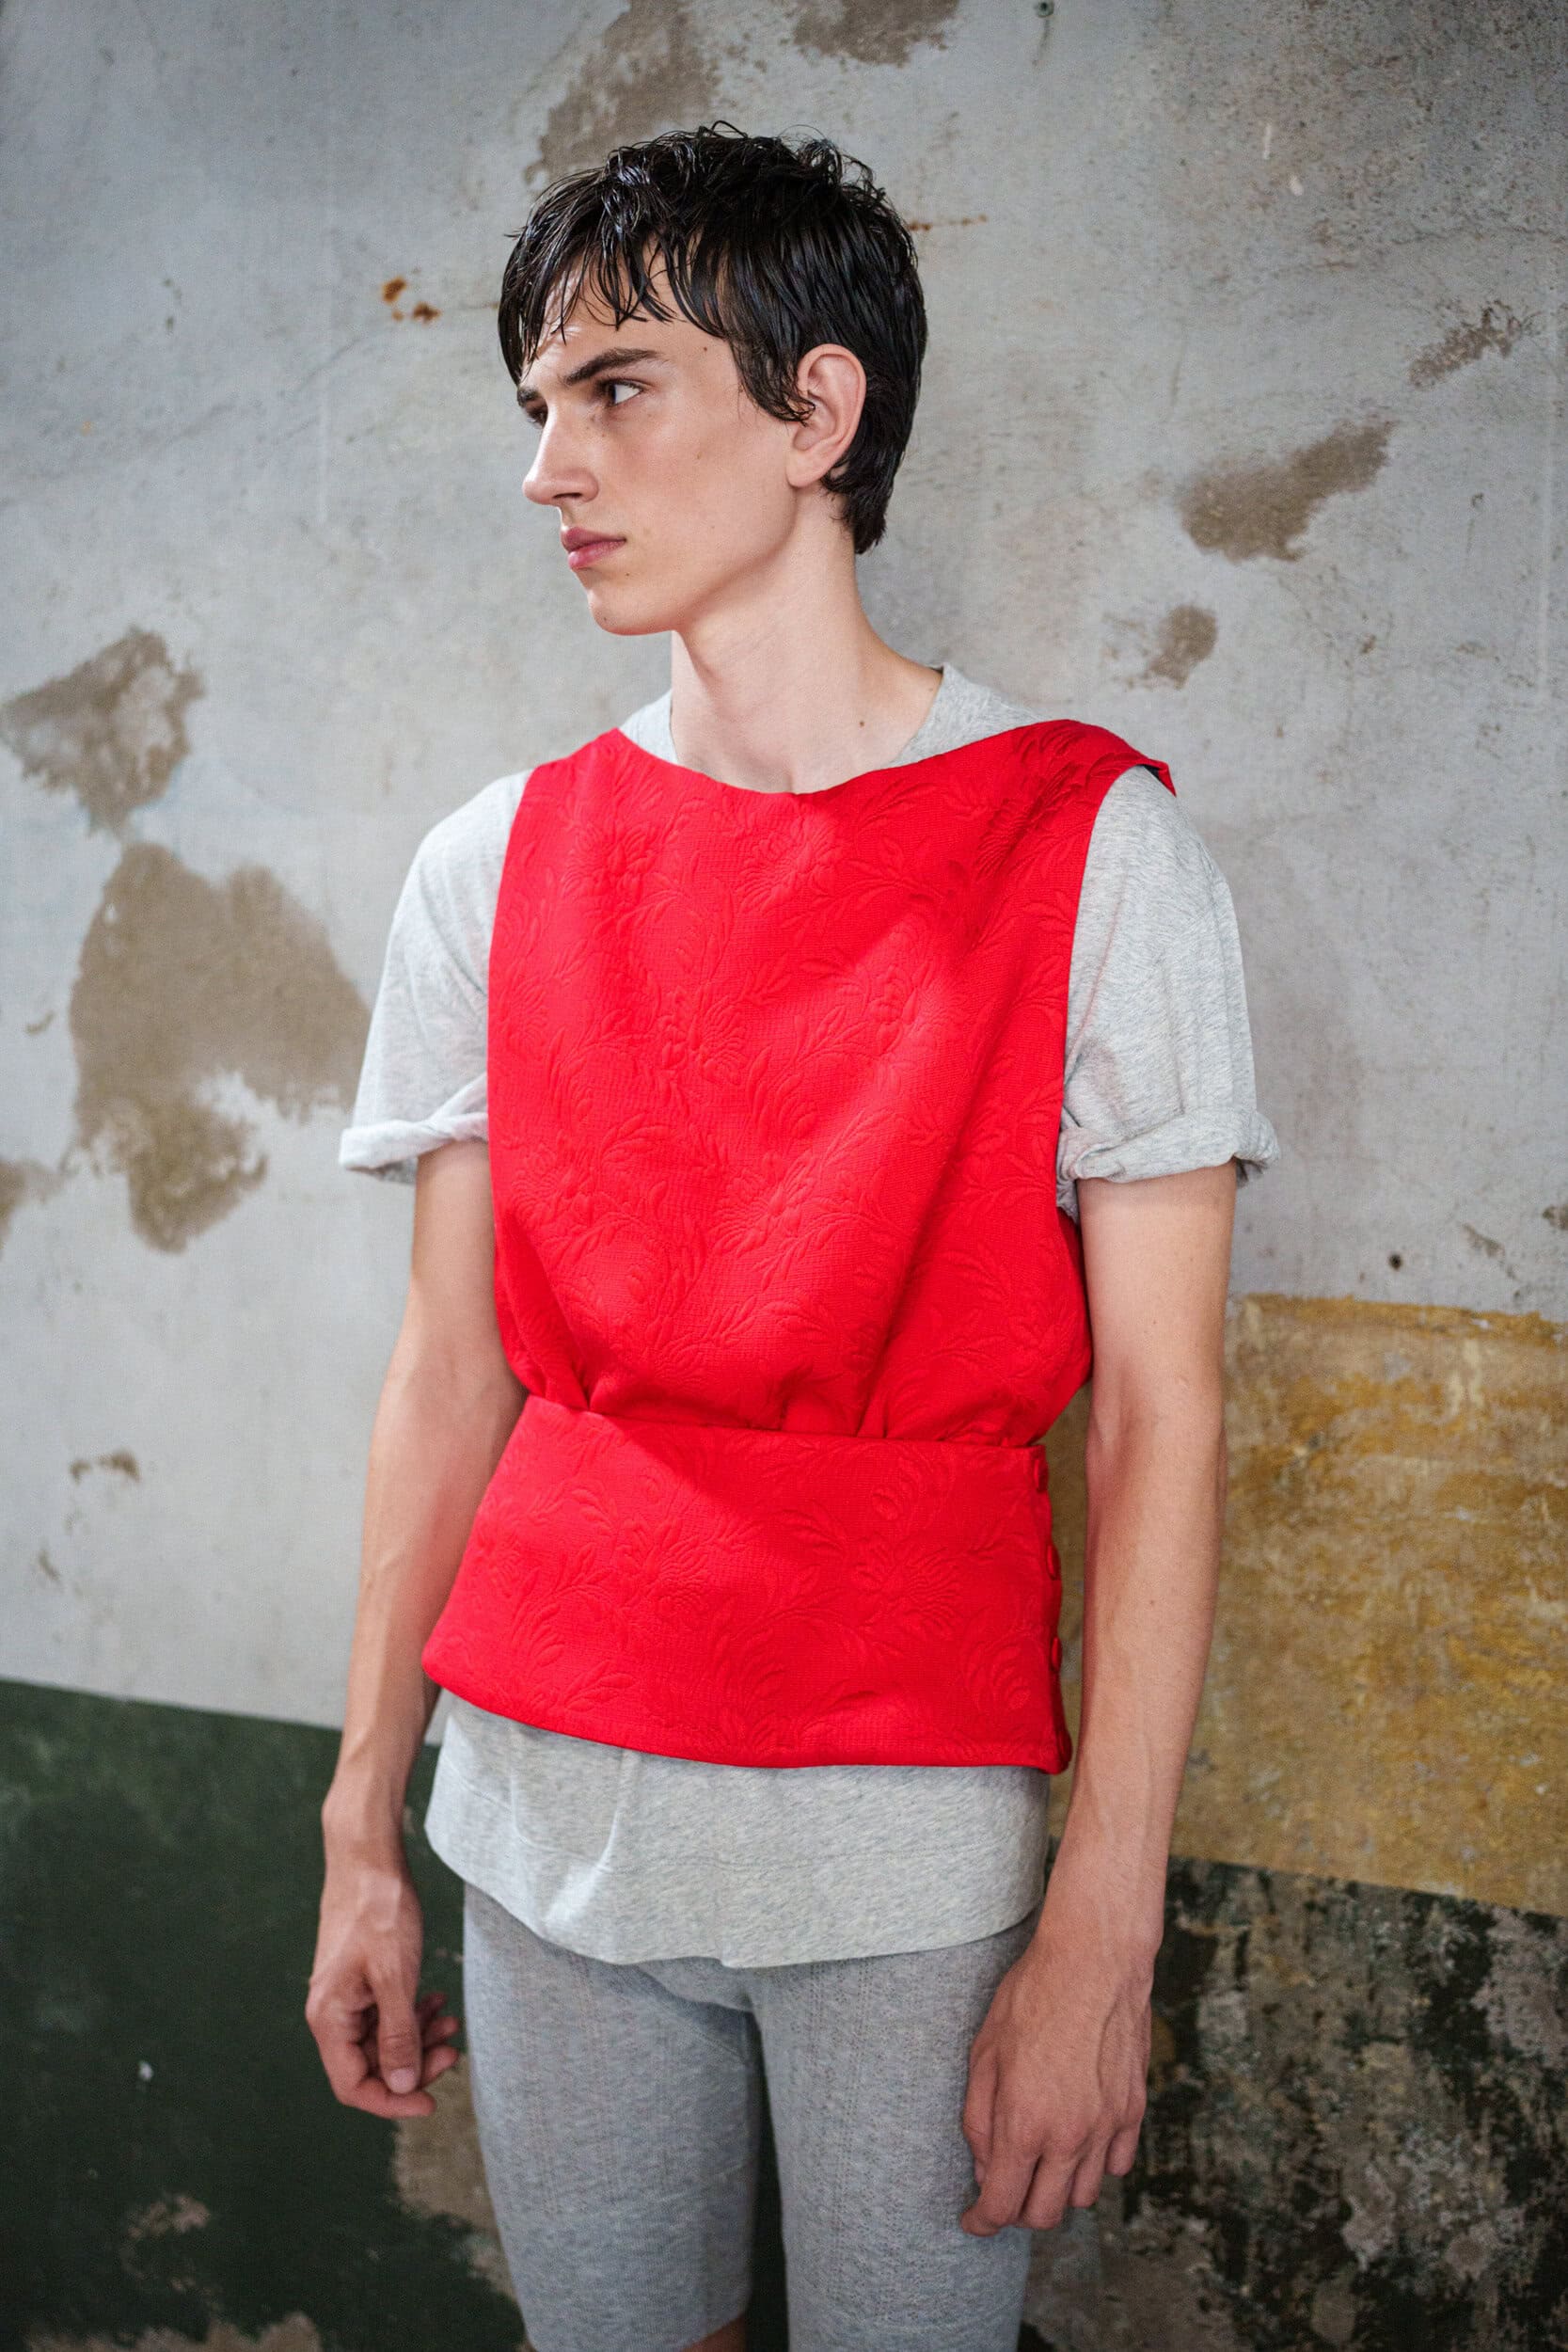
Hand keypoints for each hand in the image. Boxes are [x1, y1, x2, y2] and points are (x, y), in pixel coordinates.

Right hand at [306, 1844, 461, 2118]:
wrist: (368, 1857)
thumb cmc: (377, 1910)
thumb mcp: (395, 1976)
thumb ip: (397, 2035)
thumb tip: (401, 2086)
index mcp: (329, 2019)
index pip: (354, 2085)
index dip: (391, 2101)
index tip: (431, 2101)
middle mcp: (332, 2014)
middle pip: (372, 2065)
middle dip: (414, 2063)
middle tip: (453, 2049)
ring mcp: (347, 1996)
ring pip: (384, 2040)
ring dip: (419, 2038)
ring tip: (452, 2023)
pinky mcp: (362, 1980)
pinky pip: (387, 2013)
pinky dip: (413, 2014)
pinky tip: (438, 2001)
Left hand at [959, 1919, 1150, 2232]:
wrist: (1094, 1961)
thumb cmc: (1032, 1997)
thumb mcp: (984, 2052)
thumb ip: (979, 2119)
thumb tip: (986, 2170)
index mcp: (1025, 2123)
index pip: (1003, 2205)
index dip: (982, 2222)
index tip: (974, 2220)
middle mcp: (1070, 2136)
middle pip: (1045, 2214)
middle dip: (1018, 2211)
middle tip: (1004, 2188)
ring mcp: (1107, 2127)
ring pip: (1085, 2196)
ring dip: (1058, 2190)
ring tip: (1041, 2162)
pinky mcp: (1134, 2111)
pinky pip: (1116, 2166)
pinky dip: (1095, 2166)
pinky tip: (1078, 2141)